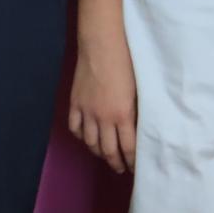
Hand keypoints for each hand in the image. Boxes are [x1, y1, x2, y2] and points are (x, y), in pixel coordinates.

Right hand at [69, 34, 138, 173]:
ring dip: (98, 152)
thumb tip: (136, 126)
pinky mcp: (75, 103)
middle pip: (108, 150)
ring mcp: (86, 111)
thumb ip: (135, 110)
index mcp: (122, 114)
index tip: (136, 167)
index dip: (132, 161)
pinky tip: (86, 137)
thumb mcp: (138, 88)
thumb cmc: (126, 61)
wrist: (102, 43)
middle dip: (116, 163)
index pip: (127, 147)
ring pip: (90, 142)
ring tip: (105, 155)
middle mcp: (103, 118)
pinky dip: (81, 136)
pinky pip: (75, 127)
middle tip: (121, 169)